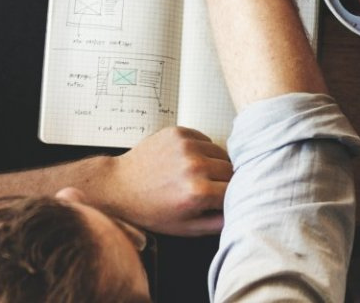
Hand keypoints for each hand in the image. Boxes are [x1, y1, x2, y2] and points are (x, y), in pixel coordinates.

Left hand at [87, 126, 231, 236]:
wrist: (119, 187)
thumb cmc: (150, 210)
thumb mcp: (186, 228)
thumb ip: (218, 223)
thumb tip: (240, 213)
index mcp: (198, 192)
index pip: (236, 190)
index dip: (232, 196)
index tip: (225, 199)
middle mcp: (194, 166)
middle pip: (231, 170)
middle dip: (225, 180)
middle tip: (211, 188)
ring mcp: (186, 146)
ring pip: (221, 152)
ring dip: (215, 163)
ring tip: (199, 174)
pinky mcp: (178, 132)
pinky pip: (205, 139)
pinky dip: (203, 150)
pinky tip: (189, 161)